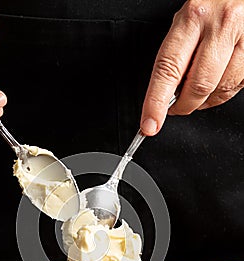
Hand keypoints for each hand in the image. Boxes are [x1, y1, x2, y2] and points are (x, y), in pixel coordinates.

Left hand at [140, 0, 243, 135]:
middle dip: (184, 106)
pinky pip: (238, 86)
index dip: (156, 102)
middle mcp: (221, 26)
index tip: (150, 124)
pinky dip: (225, 90)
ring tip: (201, 85)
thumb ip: (178, 54)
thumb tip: (168, 94)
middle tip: (176, 107)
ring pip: (220, 91)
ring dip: (206, 100)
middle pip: (198, 87)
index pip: (167, 69)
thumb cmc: (215, 3)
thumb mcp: (189, 19)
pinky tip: (221, 75)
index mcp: (193, 17)